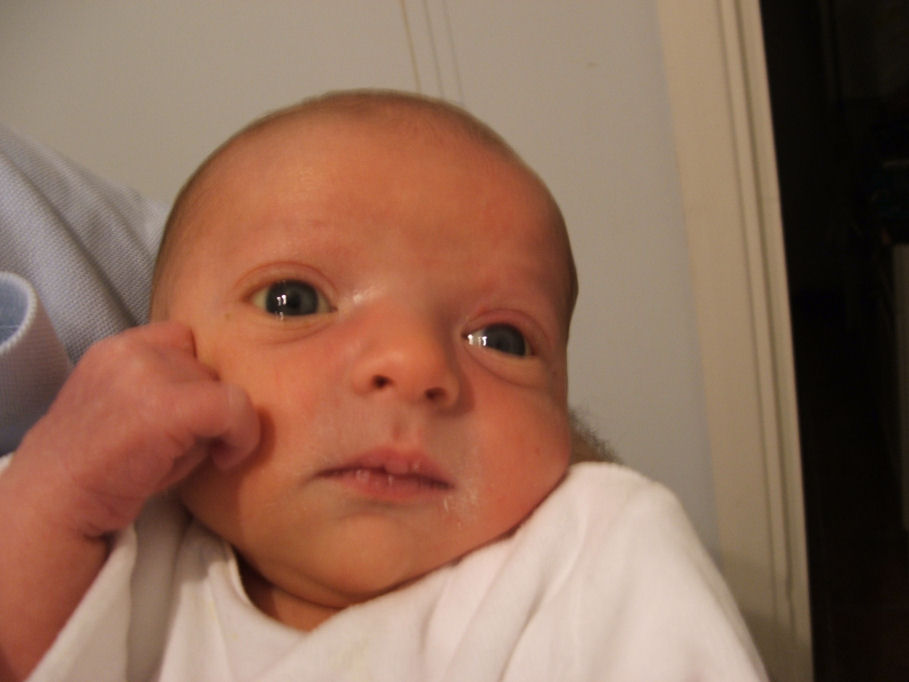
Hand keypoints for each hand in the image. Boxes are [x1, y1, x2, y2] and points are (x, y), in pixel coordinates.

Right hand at [12, 322, 259, 537]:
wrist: (57, 505)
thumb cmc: (100, 470)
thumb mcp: (128, 408)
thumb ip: (168, 387)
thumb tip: (226, 393)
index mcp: (116, 348)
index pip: (181, 340)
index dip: (194, 379)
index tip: (190, 416)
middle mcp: (131, 351)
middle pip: (203, 365)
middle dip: (204, 404)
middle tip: (186, 444)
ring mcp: (148, 375)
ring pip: (220, 386)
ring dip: (217, 421)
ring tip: (188, 453)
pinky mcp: (169, 407)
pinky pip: (233, 406)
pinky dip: (242, 433)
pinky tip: (226, 459)